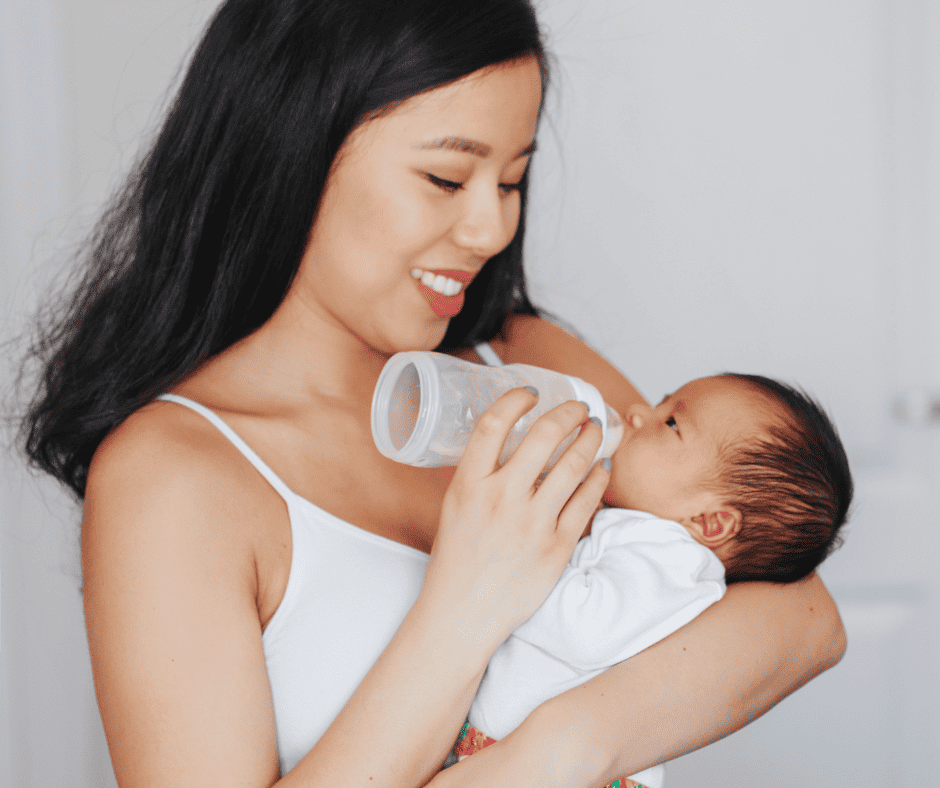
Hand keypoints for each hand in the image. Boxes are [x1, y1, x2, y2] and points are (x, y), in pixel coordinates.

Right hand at [422, 388, 609, 655]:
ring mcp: (531, 524)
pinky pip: (587, 502)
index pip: (492, 424)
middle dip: (569, 412)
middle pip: (543, 436)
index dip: (515, 399)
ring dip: (591, 440)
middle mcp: (500, 499)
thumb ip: (480, 476)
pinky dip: (597, 479)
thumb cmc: (457, 560)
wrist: (463, 614)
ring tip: (596, 431)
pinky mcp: (556, 548)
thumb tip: (513, 444)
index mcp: (468, 485)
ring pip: (573, 465)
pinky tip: (601, 470)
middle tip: (580, 407)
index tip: (532, 392)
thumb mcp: (455, 507)